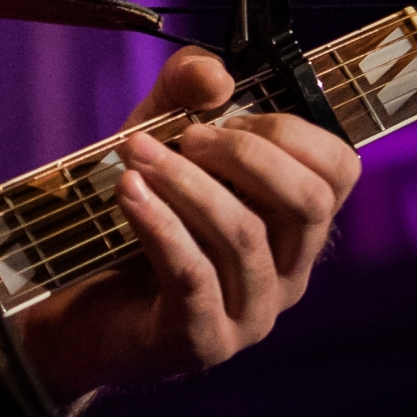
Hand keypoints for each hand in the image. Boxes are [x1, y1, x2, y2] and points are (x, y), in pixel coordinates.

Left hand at [17, 46, 359, 400]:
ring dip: (186, 183)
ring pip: (244, 235)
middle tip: (186, 135)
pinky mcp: (203, 341)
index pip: (339, 171)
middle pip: (306, 203)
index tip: (227, 114)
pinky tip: (127, 192)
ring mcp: (251, 314)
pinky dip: (159, 225)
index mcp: (294, 225)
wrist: (77, 308)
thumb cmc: (133, 220)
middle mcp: (288, 273)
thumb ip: (185, 93)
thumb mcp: (158, 138)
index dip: (290, 131)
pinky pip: (194, 275)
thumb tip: (216, 75)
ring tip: (135, 153)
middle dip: (245, 155)